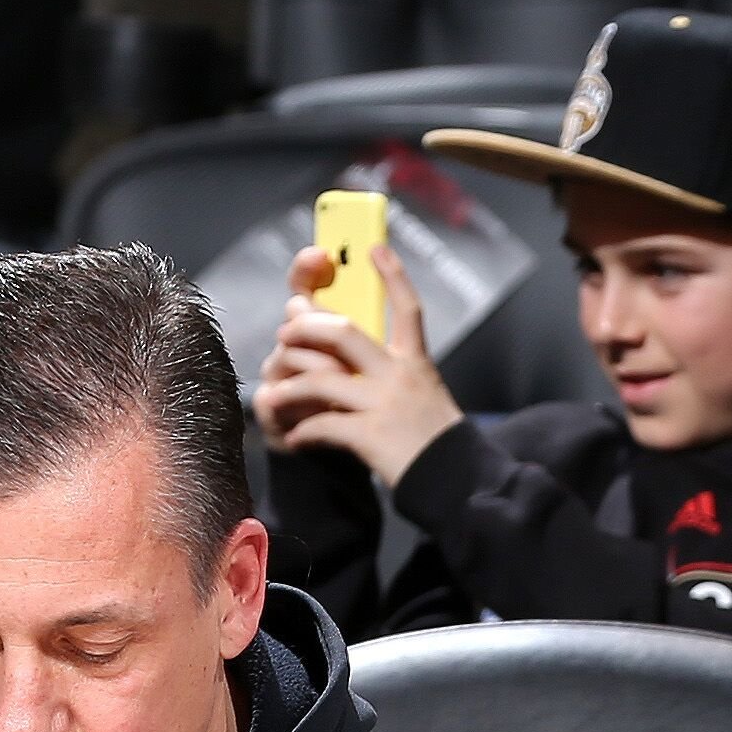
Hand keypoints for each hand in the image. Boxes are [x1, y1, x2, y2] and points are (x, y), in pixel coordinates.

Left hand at [250, 235, 463, 487]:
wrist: (457, 483)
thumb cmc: (433, 440)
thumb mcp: (423, 394)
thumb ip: (389, 372)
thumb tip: (341, 356)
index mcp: (416, 362)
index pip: (407, 307)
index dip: (393, 274)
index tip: (374, 248)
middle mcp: (400, 376)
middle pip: (342, 332)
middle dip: (304, 329)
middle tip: (285, 335)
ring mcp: (385, 404)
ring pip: (319, 378)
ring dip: (287, 388)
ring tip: (274, 398)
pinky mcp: (372, 436)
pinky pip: (321, 424)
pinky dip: (302, 432)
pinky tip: (296, 438)